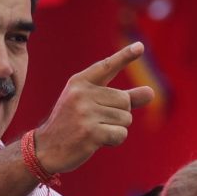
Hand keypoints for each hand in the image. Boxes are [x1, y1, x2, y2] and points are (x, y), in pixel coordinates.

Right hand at [33, 43, 154, 173]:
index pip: (106, 66)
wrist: (45, 148)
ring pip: (125, 119)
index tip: (140, 46)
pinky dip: (115, 140)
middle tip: (98, 122)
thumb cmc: (71, 124)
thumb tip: (151, 92)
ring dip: (116, 129)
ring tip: (95, 131)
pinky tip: (98, 141)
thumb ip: (122, 98)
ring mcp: (85, 113)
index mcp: (79, 83)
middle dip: (120, 114)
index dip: (125, 56)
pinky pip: (121, 134)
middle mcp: (82, 94)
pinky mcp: (90, 132)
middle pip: (125, 101)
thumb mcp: (91, 105)